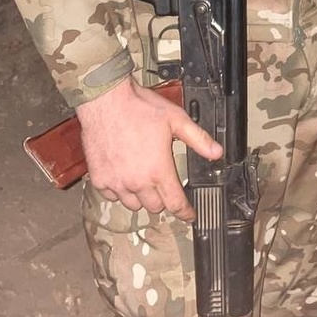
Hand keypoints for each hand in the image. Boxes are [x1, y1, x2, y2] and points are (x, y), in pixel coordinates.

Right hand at [76, 75, 221, 218]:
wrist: (106, 101)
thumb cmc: (139, 108)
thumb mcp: (176, 120)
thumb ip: (198, 139)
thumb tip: (216, 152)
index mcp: (158, 170)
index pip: (175, 203)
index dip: (185, 212)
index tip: (189, 215)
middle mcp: (137, 181)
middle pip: (154, 207)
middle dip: (163, 199)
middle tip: (163, 183)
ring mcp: (116, 182)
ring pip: (132, 205)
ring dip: (141, 197)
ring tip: (143, 179)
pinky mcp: (99, 179)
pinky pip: (111, 196)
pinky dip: (119, 190)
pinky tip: (123, 175)